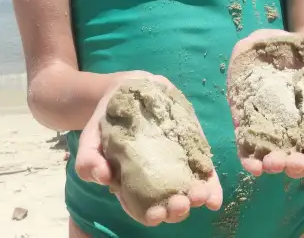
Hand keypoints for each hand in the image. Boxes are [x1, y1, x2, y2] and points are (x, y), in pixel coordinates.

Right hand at [75, 72, 222, 225]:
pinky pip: (204, 171)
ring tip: (200, 195)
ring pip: (190, 191)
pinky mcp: (192, 150)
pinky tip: (215, 197)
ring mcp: (177, 166)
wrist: (129, 88)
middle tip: (180, 203)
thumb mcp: (91, 138)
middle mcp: (157, 181)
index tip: (155, 213)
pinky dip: (211, 186)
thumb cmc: (108, 120)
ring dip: (198, 198)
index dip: (151, 215)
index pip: (143, 209)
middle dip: (176, 209)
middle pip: (169, 204)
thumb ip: (89, 160)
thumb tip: (102, 177)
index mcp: (132, 185)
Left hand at [229, 29, 303, 178]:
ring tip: (272, 163)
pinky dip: (249, 159)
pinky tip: (252, 164)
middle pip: (295, 161)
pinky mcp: (247, 124)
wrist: (289, 44)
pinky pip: (247, 147)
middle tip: (294, 163)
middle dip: (295, 166)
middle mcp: (293, 140)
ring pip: (271, 158)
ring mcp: (269, 133)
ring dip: (272, 165)